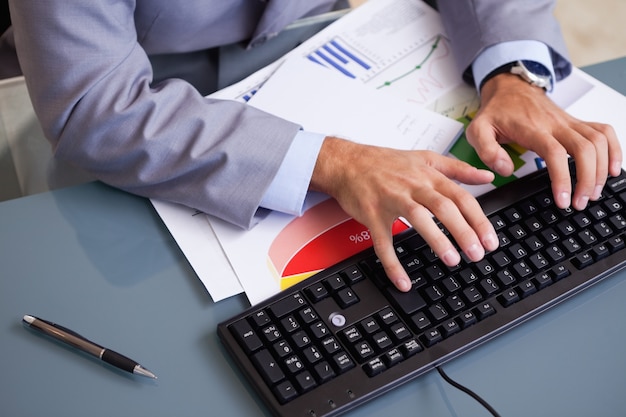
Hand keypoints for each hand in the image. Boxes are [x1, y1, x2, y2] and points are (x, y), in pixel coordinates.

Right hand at [309, 137, 498, 291]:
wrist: (347, 162)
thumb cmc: (384, 162)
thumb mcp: (425, 158)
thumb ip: (458, 169)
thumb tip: (488, 176)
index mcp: (428, 176)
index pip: (460, 197)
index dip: (478, 219)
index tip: (490, 240)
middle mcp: (412, 186)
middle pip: (443, 207)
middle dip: (463, 231)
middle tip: (477, 253)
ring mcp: (391, 199)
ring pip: (417, 219)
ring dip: (436, 240)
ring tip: (452, 260)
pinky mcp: (372, 214)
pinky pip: (383, 241)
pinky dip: (392, 263)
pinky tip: (403, 281)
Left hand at [467, 74, 621, 210]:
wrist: (511, 88)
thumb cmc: (496, 111)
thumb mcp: (477, 130)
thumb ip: (486, 151)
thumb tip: (505, 170)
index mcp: (532, 128)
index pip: (554, 153)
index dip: (562, 178)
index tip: (563, 200)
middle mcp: (556, 124)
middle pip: (584, 149)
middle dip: (588, 179)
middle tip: (580, 202)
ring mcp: (569, 122)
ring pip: (598, 142)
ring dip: (602, 168)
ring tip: (593, 193)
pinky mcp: (576, 122)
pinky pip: (604, 132)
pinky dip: (614, 150)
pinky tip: (613, 169)